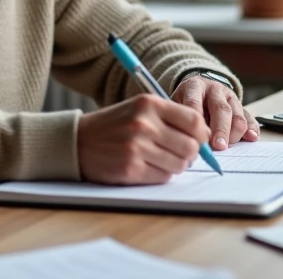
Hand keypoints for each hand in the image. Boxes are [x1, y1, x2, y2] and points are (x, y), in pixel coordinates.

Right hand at [76, 94, 209, 184]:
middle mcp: (144, 124)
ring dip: (176, 165)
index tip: (199, 139)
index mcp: (149, 104)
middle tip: (182, 153)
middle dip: (192, 153)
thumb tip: (204, 136)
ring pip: (179, 164)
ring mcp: (137, 148)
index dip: (202, 133)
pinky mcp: (130, 169)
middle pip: (191, 146)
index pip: (194, 120)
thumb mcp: (139, 109)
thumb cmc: (114, 125)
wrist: (78, 141)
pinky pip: (163, 177)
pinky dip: (162, 175)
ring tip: (162, 159)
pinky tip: (149, 167)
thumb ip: (170, 117)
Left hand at [172, 75, 259, 150]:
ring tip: (226, 147)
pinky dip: (252, 129)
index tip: (199, 138)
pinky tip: (251, 138)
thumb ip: (178, 118)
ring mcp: (230, 97)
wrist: (199, 88)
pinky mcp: (241, 106)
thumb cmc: (183, 101)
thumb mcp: (175, 104)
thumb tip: (186, 142)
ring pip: (237, 115)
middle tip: (219, 147)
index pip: (195, 102)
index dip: (197, 121)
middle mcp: (215, 89)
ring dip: (234, 133)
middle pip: (221, 109)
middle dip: (221, 130)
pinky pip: (249, 117)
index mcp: (195, 86)